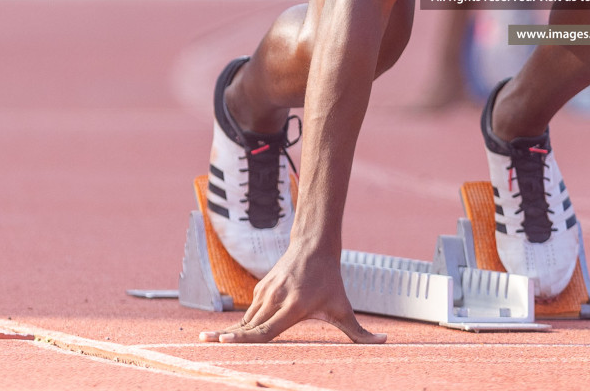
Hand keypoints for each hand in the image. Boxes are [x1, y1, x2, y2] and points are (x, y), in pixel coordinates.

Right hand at [198, 243, 384, 344]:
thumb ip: (360, 331)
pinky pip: (249, 313)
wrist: (314, 246)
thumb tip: (386, 341)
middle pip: (248, 326)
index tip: (225, 342)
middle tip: (203, 344)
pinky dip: (238, 325)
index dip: (246, 339)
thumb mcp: (343, 307)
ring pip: (245, 320)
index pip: (265, 329)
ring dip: (228, 333)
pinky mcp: (260, 290)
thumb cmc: (330, 280)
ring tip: (206, 342)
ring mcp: (265, 293)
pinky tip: (225, 336)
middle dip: (226, 337)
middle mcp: (276, 299)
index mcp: (294, 307)